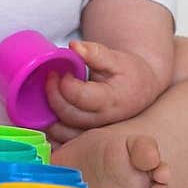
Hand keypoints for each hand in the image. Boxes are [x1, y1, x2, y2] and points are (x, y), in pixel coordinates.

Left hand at [45, 40, 163, 141]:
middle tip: (51, 76)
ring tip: (48, 92)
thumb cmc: (129, 74)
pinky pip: (63, 140)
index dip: (66, 83)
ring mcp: (94, 133)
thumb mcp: (117, 58)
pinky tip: (46, 112)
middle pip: (69, 114)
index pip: (81, 97)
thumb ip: (95, 53)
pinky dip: (51, 129)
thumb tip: (73, 46)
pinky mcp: (85, 138)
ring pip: (63, 131)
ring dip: (48, 113)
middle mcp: (102, 121)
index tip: (63, 70)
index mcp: (111, 101)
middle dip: (53, 94)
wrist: (140, 91)